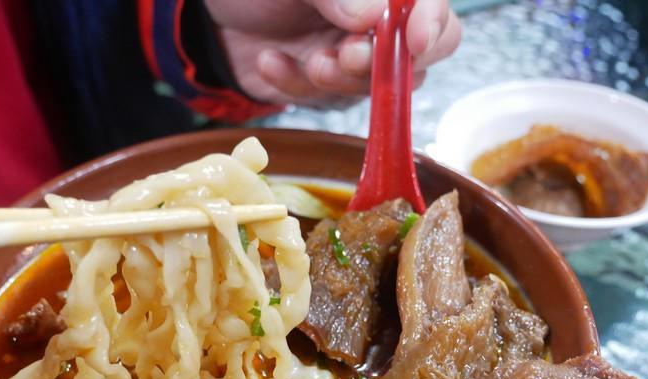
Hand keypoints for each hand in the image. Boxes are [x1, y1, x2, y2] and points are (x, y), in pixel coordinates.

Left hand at [205, 0, 460, 105]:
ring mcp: (353, 56)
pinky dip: (295, 83)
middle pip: (419, 57)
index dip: (433, 25)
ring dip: (339, 78)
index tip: (414, 41)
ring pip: (373, 87)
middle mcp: (378, 23)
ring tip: (309, 60)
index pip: (434, 9)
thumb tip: (372, 17)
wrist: (213, 13)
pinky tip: (270, 61)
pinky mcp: (324, 87)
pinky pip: (323, 100)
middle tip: (346, 56)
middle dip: (384, 65)